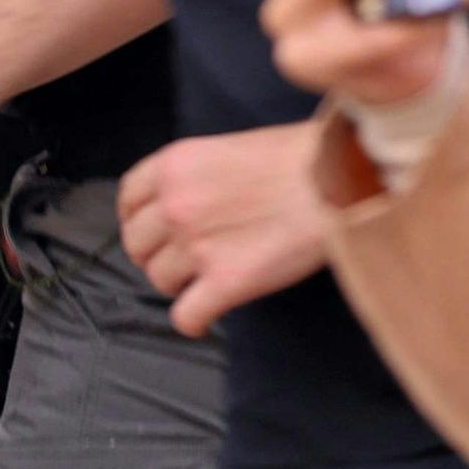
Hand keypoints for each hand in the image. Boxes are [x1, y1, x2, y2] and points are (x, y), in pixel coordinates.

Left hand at [122, 125, 333, 336]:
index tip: (153, 232)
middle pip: (138, 245)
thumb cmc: (300, 158)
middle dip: (157, 255)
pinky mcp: (226, 282)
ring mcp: (197, 245)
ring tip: (207, 281)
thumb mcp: (232, 147)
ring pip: (160, 281)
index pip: (128, 200)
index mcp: (174, 165)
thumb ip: (198, 175)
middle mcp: (175, 205)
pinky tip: (208, 317)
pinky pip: (186, 317)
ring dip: (180, 286)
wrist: (339, 179)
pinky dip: (194, 321)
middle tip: (184, 260)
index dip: (138, 220)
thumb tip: (189, 202)